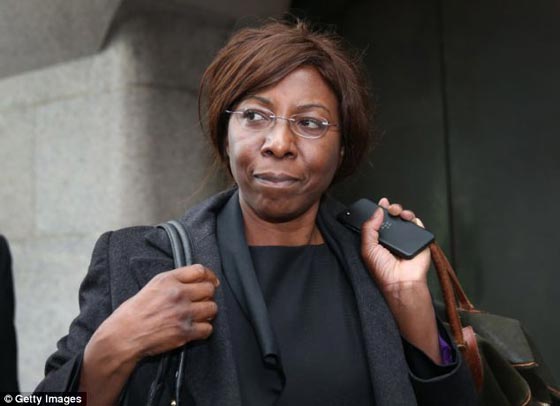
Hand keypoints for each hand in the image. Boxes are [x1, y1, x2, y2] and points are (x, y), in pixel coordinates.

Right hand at [92, 264, 219, 360]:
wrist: (124, 335)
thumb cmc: (134, 312)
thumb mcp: (152, 286)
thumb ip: (174, 281)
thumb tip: (197, 280)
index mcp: (168, 280)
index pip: (200, 270)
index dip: (210, 276)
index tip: (212, 281)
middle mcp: (177, 294)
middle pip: (210, 289)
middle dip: (208, 295)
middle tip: (201, 301)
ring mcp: (182, 313)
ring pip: (212, 308)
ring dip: (207, 313)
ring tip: (198, 315)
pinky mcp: (184, 332)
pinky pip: (207, 329)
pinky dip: (203, 330)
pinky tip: (195, 329)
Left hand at [360, 198, 440, 362]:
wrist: (401, 282)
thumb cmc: (383, 271)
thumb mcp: (368, 248)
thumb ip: (369, 228)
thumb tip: (377, 212)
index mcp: (380, 240)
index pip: (380, 221)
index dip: (380, 210)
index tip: (381, 203)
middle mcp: (393, 238)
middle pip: (394, 216)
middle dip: (392, 209)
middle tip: (390, 209)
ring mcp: (407, 239)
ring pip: (406, 218)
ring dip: (402, 211)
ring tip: (399, 213)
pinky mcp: (419, 240)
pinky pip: (418, 225)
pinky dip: (414, 219)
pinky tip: (408, 219)